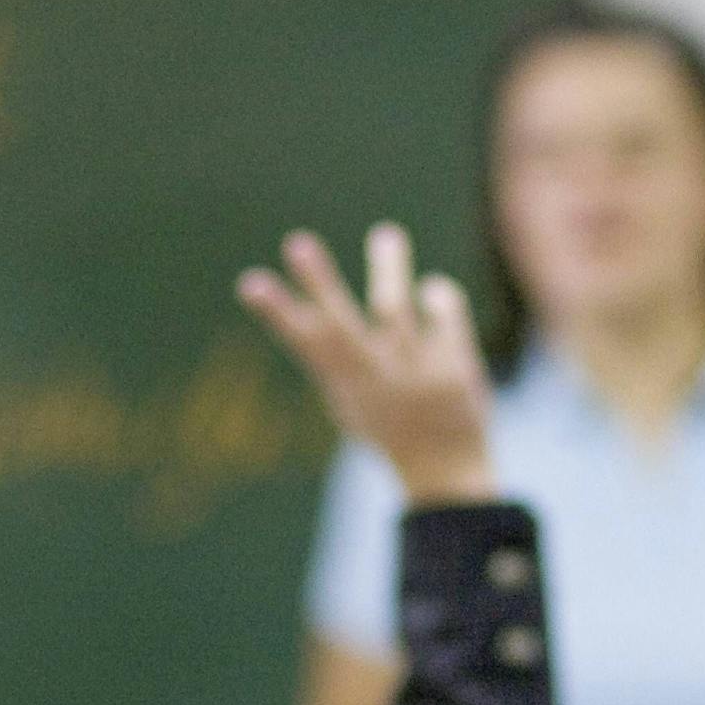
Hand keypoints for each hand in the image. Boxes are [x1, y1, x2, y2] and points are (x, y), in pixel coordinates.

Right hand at [238, 224, 496, 504]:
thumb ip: (325, 354)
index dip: (277, 311)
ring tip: (385, 234)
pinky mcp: (454, 364)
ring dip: (387, 268)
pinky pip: (444, 311)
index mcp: (344, 383)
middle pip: (340, 327)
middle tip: (296, 242)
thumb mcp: (347, 396)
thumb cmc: (386, 424)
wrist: (445, 470)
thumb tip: (292, 307)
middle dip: (318, 286)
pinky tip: (430, 291)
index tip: (250, 281)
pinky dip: (437, 294)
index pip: (304, 341)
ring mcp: (414, 371)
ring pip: (395, 310)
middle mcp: (375, 375)